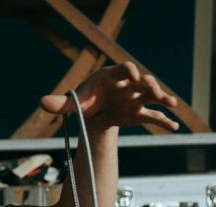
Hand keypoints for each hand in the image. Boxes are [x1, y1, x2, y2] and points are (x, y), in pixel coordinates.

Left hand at [39, 62, 178, 131]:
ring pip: (152, 96)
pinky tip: (174, 128)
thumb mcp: (72, 103)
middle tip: (154, 91)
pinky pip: (154, 117)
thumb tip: (42, 103)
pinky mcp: (139, 113)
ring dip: (162, 97)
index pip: (124, 69)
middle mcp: (128, 85)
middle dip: (150, 85)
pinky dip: (164, 122)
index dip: (129, 71)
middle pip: (143, 81)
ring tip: (171, 103)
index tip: (133, 75)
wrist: (93, 115)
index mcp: (112, 77)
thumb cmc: (84, 102)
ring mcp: (136, 99)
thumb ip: (59, 103)